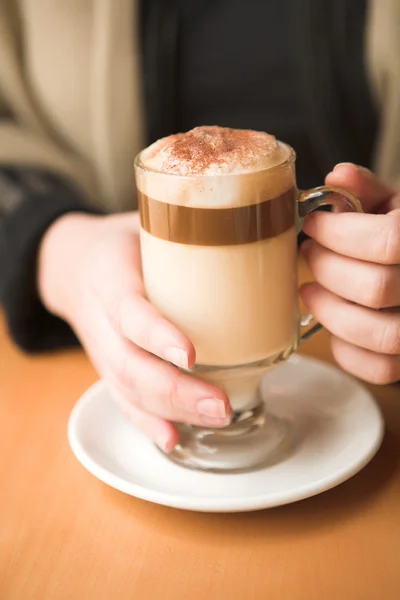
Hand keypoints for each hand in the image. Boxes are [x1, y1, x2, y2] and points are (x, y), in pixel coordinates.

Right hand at [38, 212, 231, 450]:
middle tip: (220, 405)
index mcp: (110, 276)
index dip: (157, 335)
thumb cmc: (121, 242)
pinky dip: (147, 422)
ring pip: (128, 388)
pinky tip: (174, 439)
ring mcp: (102, 349)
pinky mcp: (107, 367)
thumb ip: (185, 228)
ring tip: (216, 419)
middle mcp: (101, 319)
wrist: (71, 264)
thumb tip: (253, 225)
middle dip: (175, 390)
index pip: (130, 312)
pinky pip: (122, 399)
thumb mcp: (144, 221)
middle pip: (130, 364)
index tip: (190, 354)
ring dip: (171, 410)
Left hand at [301, 163, 399, 383]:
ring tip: (310, 290)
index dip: (340, 233)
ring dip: (331, 312)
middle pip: (375, 287)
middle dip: (327, 268)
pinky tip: (332, 323)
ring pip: (379, 334)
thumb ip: (368, 192)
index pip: (387, 240)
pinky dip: (346, 350)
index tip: (314, 224)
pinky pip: (380, 368)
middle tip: (309, 253)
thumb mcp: (394, 207)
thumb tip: (337, 176)